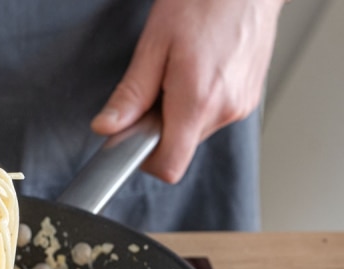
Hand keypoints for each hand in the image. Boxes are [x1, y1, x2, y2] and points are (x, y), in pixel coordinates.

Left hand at [90, 0, 284, 182]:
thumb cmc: (204, 0)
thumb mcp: (154, 44)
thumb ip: (131, 93)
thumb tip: (107, 127)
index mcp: (198, 101)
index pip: (170, 165)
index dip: (144, 159)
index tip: (131, 138)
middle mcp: (225, 110)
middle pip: (179, 147)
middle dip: (159, 126)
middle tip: (156, 86)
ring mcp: (241, 105)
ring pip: (194, 132)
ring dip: (179, 112)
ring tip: (180, 71)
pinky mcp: (248, 98)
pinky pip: (213, 115)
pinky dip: (198, 102)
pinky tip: (197, 71)